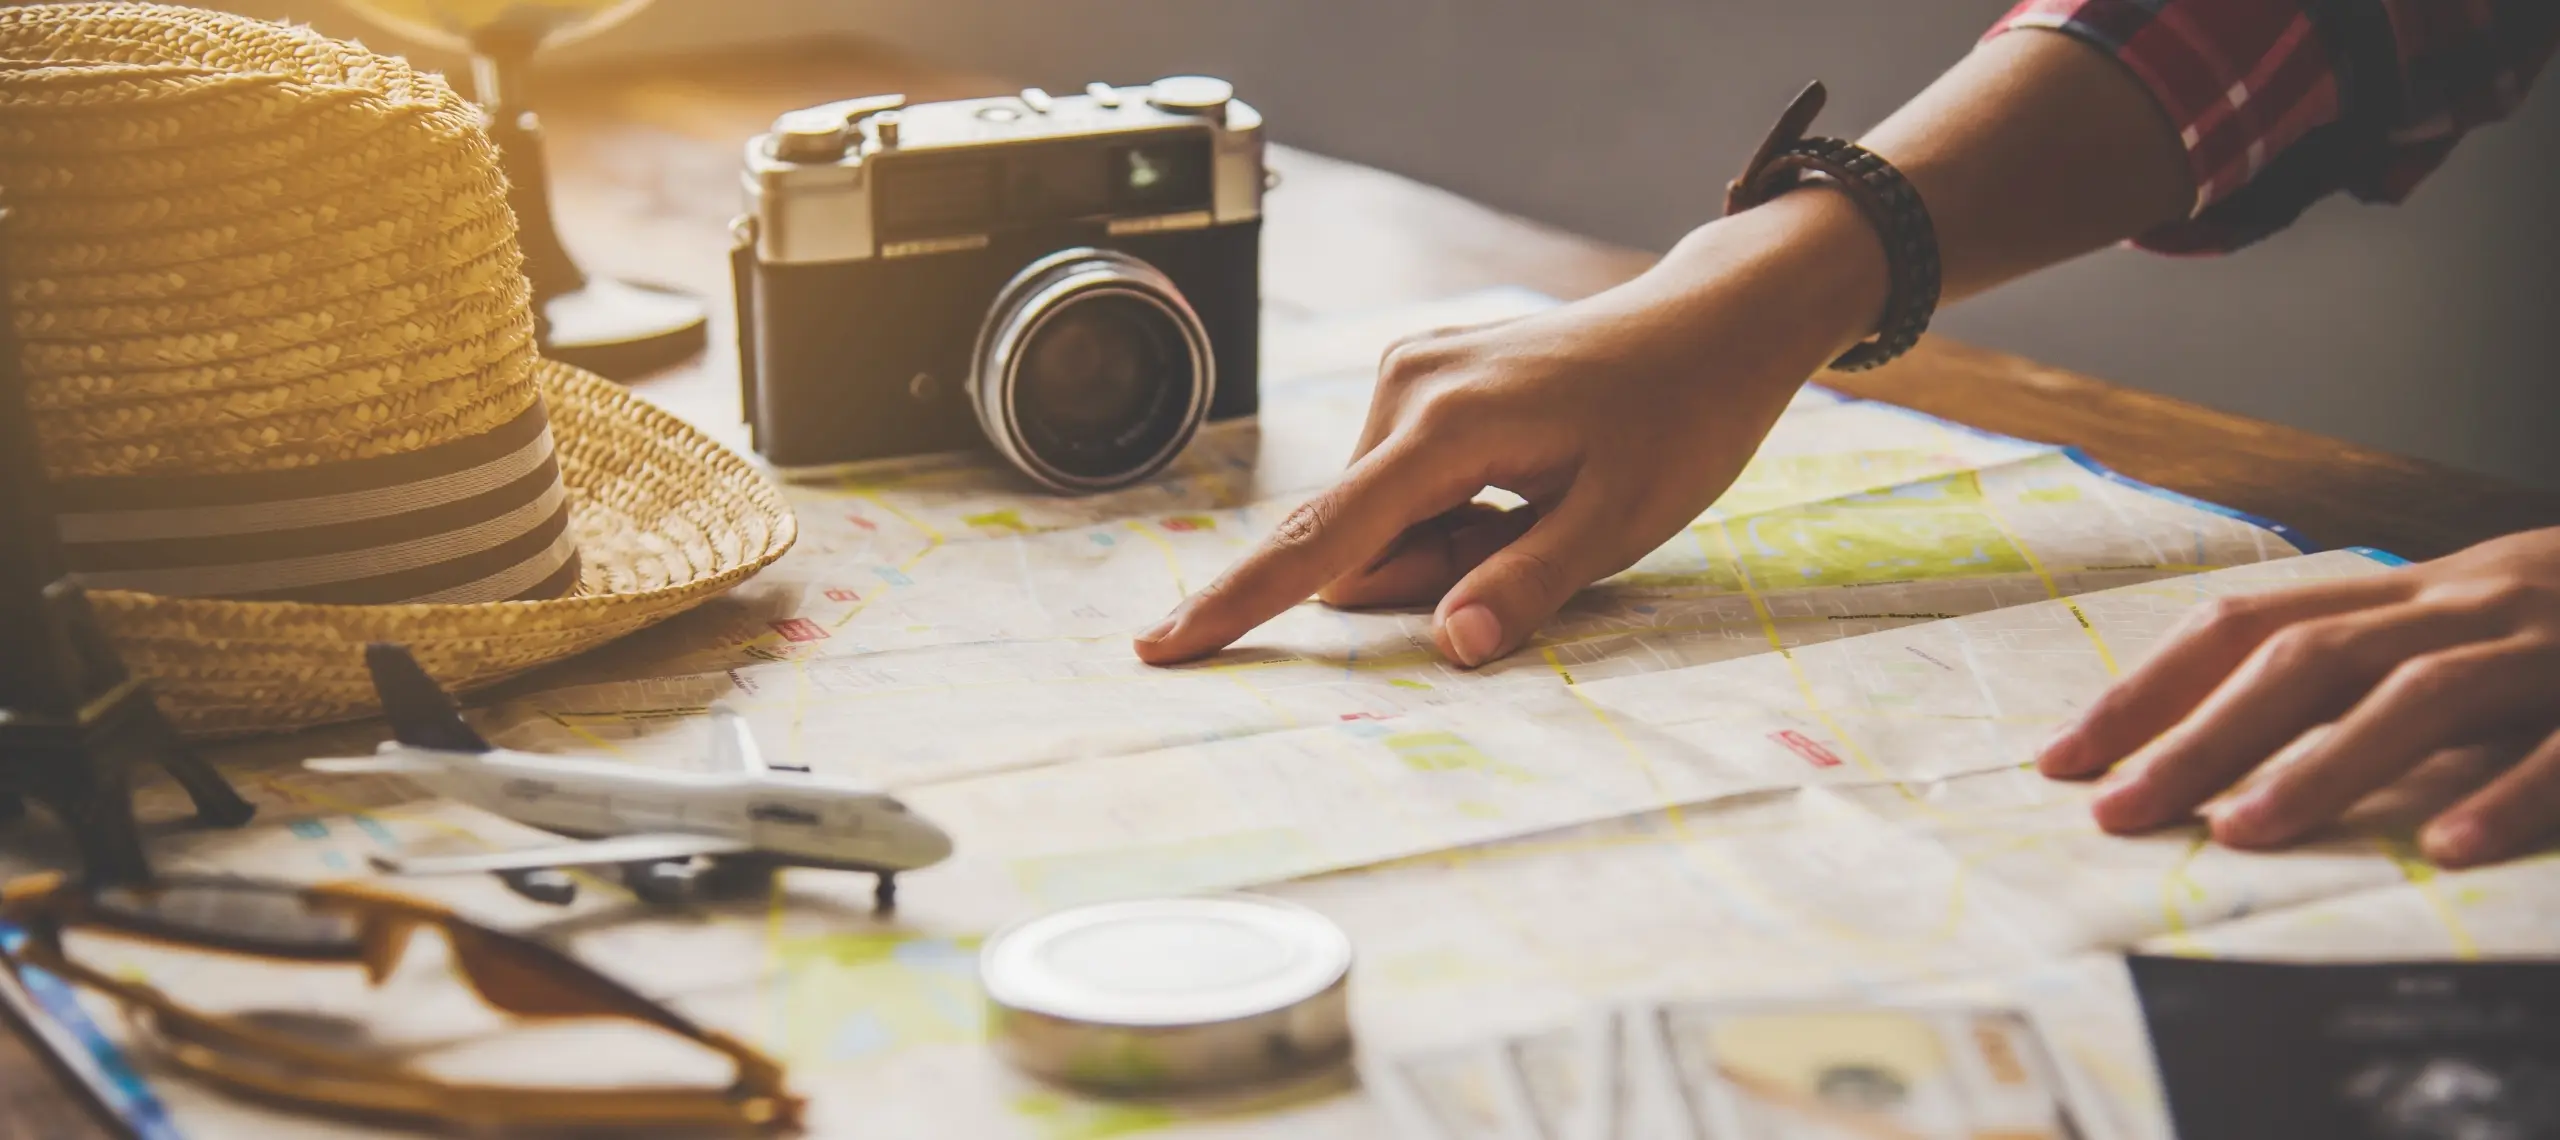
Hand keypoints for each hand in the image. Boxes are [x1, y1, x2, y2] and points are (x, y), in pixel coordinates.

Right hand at [1132, 191, 1889, 667]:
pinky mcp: (1422, 375)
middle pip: (1363, 538)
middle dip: (1430, 573)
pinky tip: (1527, 477)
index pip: (1325, 539)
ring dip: (1447, 542)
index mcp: (1446, 426)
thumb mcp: (1619, 523)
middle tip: (1542, 541)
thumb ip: (1524, 587)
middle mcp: (1407, 386)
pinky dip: (1452, 507)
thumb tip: (1449, 647)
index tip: (1161, 648)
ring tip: (1543, 502)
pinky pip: (1404, 480)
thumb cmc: (1679, 421)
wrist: (1711, 324)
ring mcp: (1410, 371)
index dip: (1242, 604)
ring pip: (1384, 516)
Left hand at [2039, 527, 2559, 866]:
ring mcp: (2544, 645)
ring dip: (2325, 764)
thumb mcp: (2448, 640)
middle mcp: (2460, 604)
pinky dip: (2507, 789)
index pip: (2246, 628)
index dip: (2148, 690)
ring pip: (2420, 692)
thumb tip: (2199, 752)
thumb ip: (2350, 682)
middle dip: (2199, 735)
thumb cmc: (2558, 633)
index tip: (2062, 761)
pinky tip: (2446, 845)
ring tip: (2243, 832)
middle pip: (2306, 660)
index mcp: (2405, 597)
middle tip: (2117, 813)